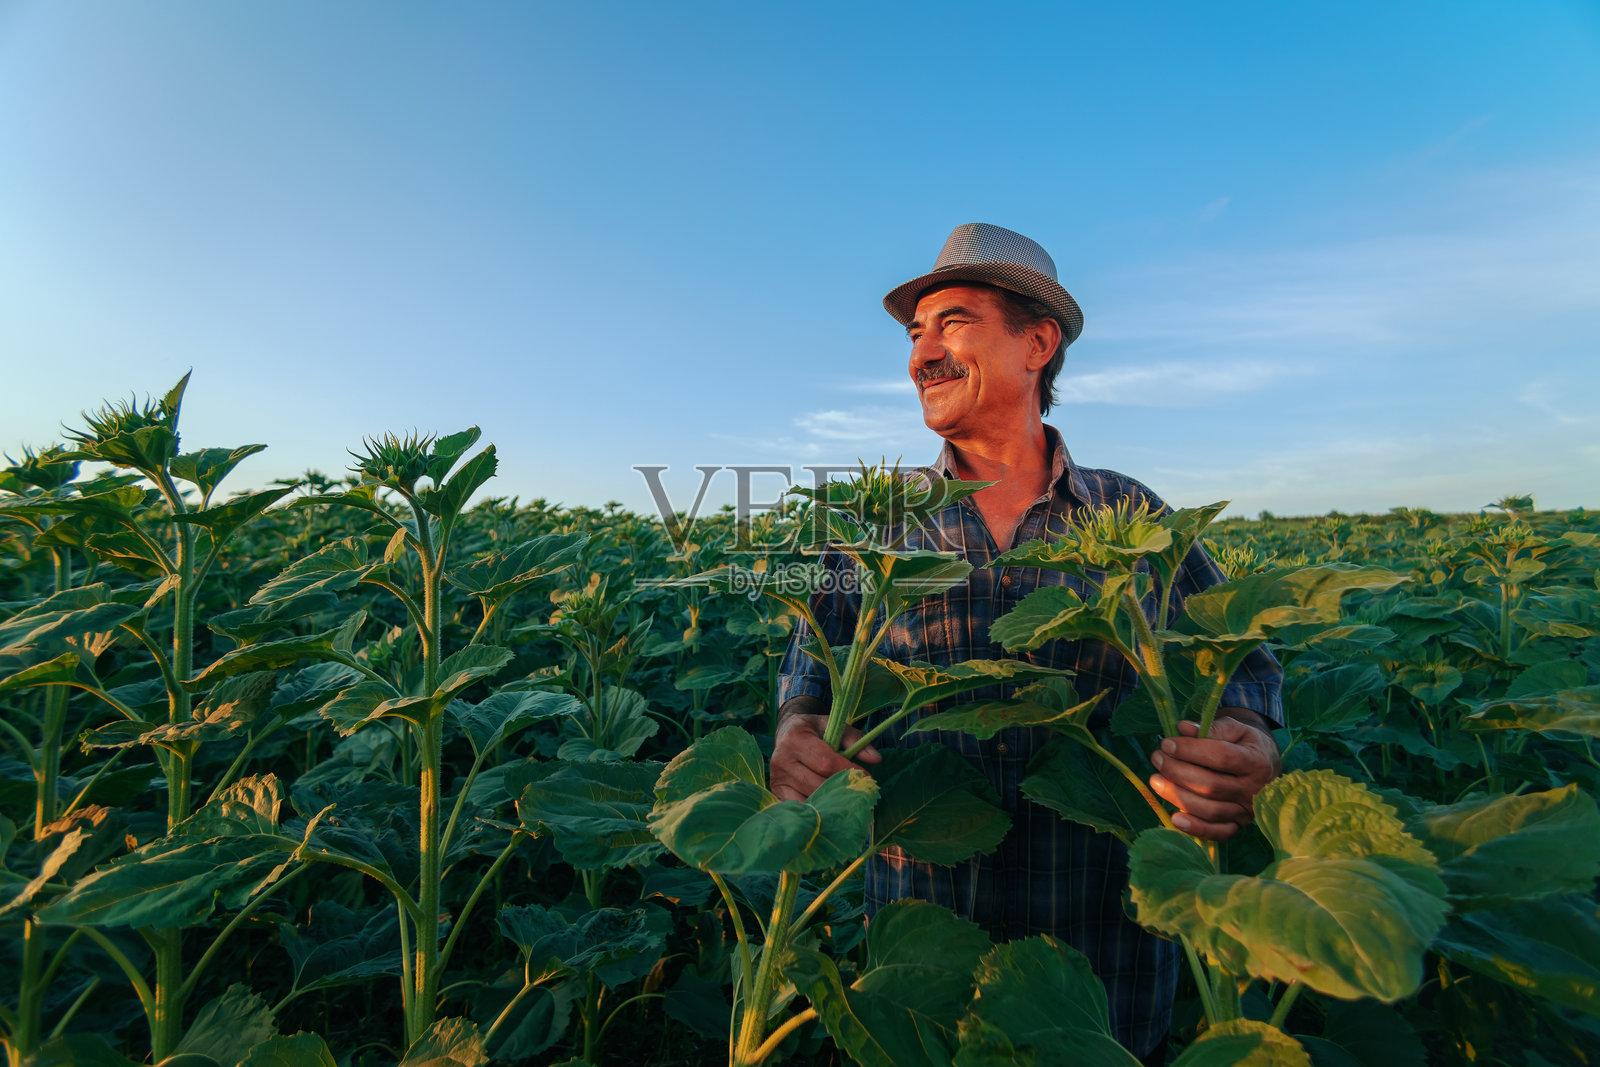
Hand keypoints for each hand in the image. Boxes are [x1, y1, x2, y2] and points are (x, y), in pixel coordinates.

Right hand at [770, 712, 880, 801]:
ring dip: (833, 803)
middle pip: (819, 783)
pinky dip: (817, 810)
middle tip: (863, 794)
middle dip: (844, 790)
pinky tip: (832, 809)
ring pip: (810, 798)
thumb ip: (855, 739)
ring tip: (850, 803)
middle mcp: (782, 759)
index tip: (867, 778)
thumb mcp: (833, 726)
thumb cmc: (814, 731)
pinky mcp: (777, 792)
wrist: (785, 734)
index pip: (826, 762)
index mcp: (795, 738)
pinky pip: (800, 807)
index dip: (849, 772)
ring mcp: (777, 778)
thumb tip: (876, 759)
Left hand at [1148, 714, 1279, 841]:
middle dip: (1178, 772)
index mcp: (1257, 762)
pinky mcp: (1238, 825)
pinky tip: (1174, 818)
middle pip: (1211, 786)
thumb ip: (1213, 727)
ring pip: (1210, 810)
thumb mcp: (1236, 728)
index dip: (1191, 751)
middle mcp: (1254, 790)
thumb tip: (1183, 728)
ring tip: (1155, 780)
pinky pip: (1217, 833)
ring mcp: (1246, 811)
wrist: (1266, 765)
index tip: (1167, 744)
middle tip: (1157, 758)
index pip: (1221, 757)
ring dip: (1178, 797)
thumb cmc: (1245, 744)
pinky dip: (1196, 829)